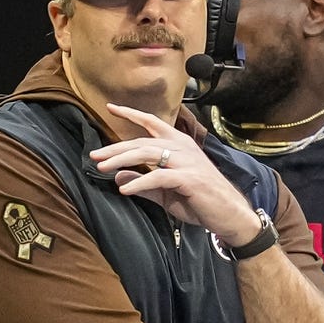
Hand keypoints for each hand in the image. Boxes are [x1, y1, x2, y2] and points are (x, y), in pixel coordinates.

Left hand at [89, 104, 261, 244]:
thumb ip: (143, 183)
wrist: (229, 215)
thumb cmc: (200, 201)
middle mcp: (183, 148)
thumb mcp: (166, 192)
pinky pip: (158, 176)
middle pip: (142, 141)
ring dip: (122, 160)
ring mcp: (187, 162)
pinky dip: (140, 182)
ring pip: (148, 154)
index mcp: (179, 145)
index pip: (152, 123)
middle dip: (115, 148)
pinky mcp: (189, 178)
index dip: (131, 114)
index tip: (110, 107)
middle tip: (94, 156)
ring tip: (102, 168)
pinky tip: (125, 190)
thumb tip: (118, 178)